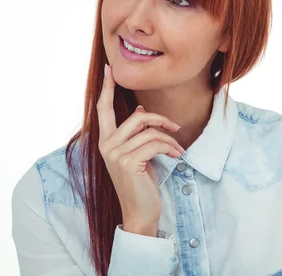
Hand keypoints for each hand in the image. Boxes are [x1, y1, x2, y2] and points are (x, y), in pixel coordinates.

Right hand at [97, 64, 184, 234]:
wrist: (140, 211)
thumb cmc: (140, 182)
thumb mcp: (137, 153)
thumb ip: (135, 133)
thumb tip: (140, 109)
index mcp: (106, 140)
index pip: (103, 109)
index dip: (107, 88)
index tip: (110, 69)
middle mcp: (106, 145)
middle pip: (137, 117)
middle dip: (160, 119)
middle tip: (175, 127)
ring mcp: (115, 153)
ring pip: (149, 130)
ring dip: (169, 139)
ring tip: (178, 149)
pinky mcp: (128, 161)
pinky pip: (155, 143)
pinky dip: (170, 147)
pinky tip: (176, 155)